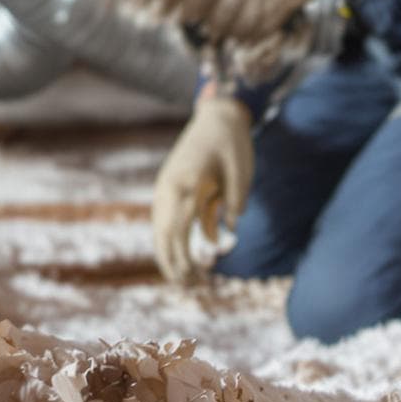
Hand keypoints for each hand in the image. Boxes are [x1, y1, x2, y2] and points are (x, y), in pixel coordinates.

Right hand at [152, 94, 253, 284]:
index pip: (179, 231)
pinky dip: (171, 240)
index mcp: (186, 184)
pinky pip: (165, 219)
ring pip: (160, 228)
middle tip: (190, 287)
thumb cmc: (232, 142)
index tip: (197, 277)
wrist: (218, 114)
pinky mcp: (171, 187)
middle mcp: (170, 187)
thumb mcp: (240, 171)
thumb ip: (234, 201)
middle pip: (164, 234)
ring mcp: (167, 186)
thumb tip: (227, 232)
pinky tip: (180, 257)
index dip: (186, 258)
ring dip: (169, 255)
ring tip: (182, 279)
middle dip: (174, 263)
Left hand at [154, 0, 367, 42]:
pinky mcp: (277, 5)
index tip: (155, 7)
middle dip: (184, 15)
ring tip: (209, 30)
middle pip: (200, 0)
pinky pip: (250, 28)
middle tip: (176, 23)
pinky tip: (236, 36)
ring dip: (211, 28)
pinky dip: (239, 36)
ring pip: (223, 19)